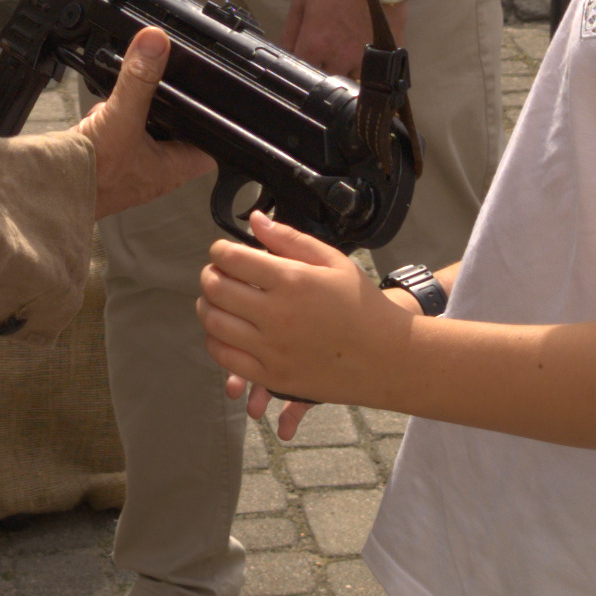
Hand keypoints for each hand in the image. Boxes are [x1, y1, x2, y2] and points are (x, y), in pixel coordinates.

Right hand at [74, 24, 211, 213]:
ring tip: (124, 99)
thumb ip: (138, 79)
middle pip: (177, 123)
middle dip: (164, 100)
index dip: (216, 115)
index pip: (213, 140)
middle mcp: (158, 167)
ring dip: (135, 104)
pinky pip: (120, 123)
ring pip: (147, 121)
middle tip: (157, 84)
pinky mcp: (111, 154)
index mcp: (175, 167)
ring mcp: (134, 161)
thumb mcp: (120, 118)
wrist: (47, 192)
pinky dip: (111, 111)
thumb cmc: (91, 177)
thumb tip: (155, 43)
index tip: (212, 90)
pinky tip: (102, 109)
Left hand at [200, 214, 410, 436]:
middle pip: (215, 289)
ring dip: (207, 306)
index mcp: (292, 280)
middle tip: (218, 274)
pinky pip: (225, 358)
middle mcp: (277, 315)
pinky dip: (216, 340)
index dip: (219, 251)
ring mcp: (273, 349)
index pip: (230, 258)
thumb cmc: (362, 306)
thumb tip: (255, 219)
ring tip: (219, 301)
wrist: (388, 357)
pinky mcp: (273, 376)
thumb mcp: (333, 261)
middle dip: (209, 275)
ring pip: (214, 323)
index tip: (223, 252)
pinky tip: (227, 331)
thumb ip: (290, 239)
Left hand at [283, 0, 378, 74]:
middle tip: (324, 54)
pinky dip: (366, 65)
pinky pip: (373, 71)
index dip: (300, 68)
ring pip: (350, 80)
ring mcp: (364, 58)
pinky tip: (363, 49)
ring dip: (345, 71)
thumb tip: (285, 53)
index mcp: (316, 44)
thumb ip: (290, 31)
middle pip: (326, 80)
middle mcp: (340, 57)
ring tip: (344, 52)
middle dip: (323, 70)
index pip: (301, 73)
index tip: (302, 60)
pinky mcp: (384, 55)